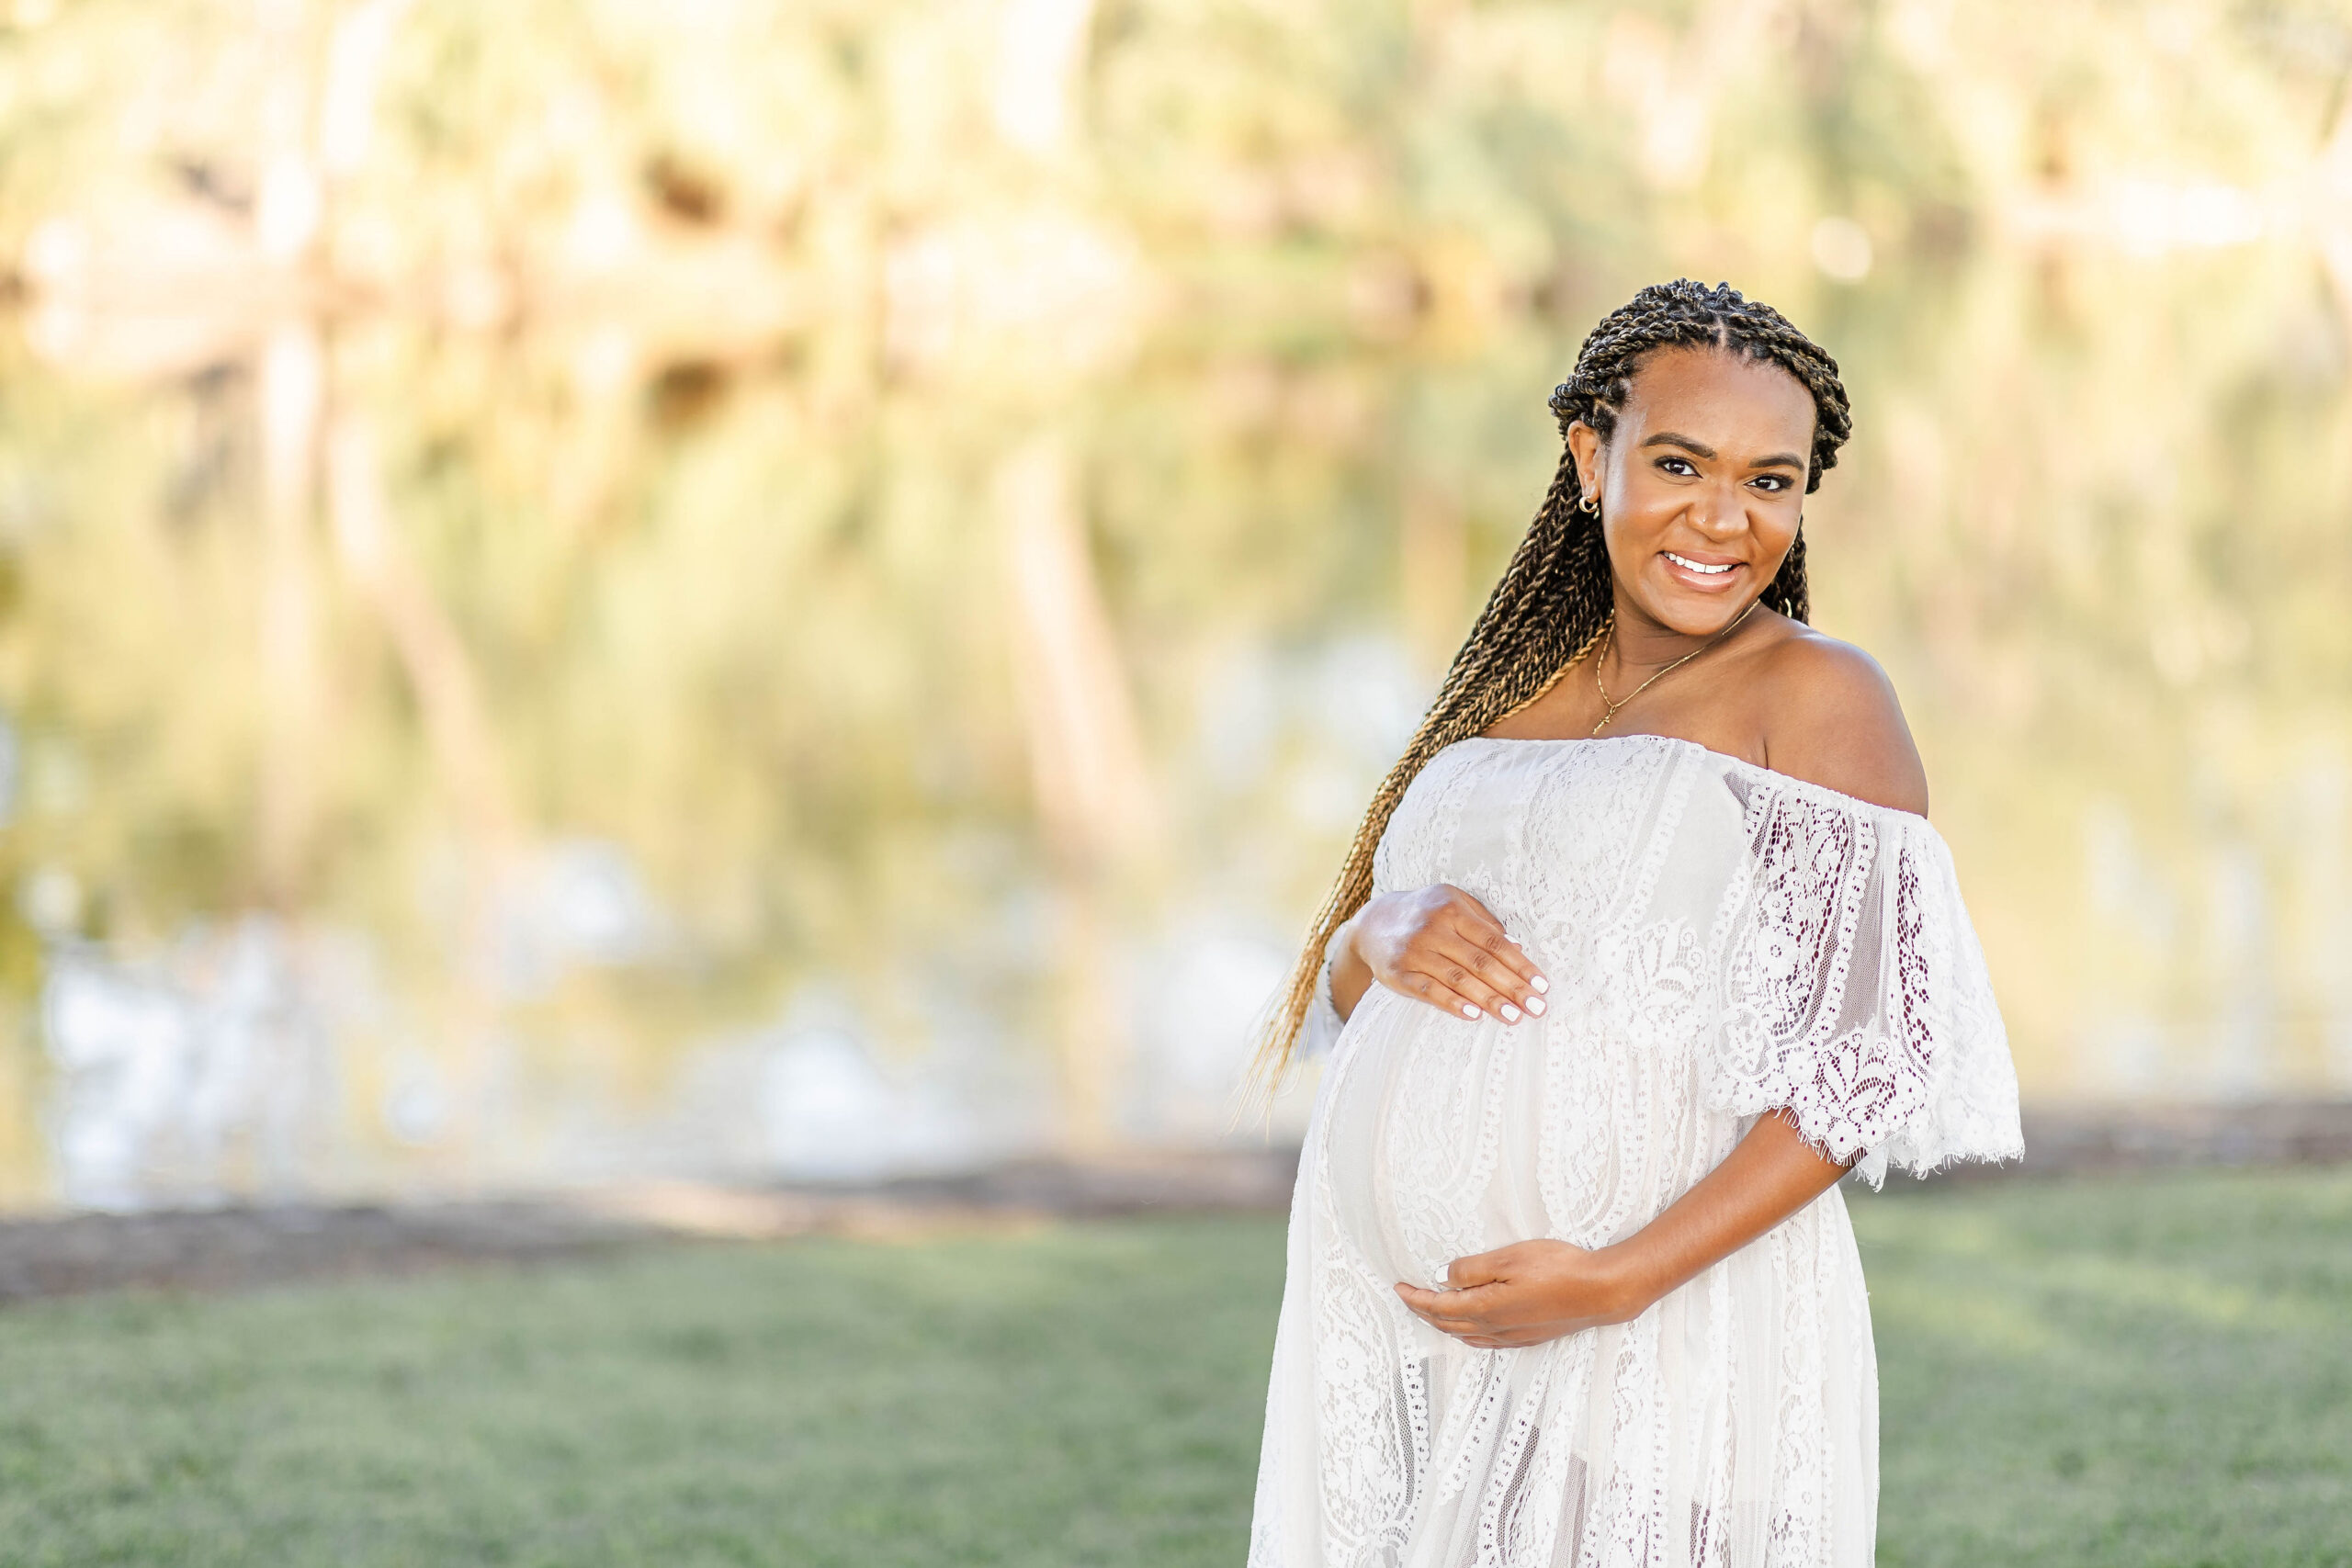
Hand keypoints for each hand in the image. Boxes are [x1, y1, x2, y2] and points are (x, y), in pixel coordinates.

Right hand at [1349, 884, 1548, 1023]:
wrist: (1372, 924)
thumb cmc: (1424, 913)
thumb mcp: (1452, 902)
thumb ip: (1484, 922)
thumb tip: (1518, 948)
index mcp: (1451, 908)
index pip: (1494, 941)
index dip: (1520, 964)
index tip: (1542, 985)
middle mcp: (1433, 928)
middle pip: (1480, 962)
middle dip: (1512, 987)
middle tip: (1536, 1008)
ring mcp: (1414, 952)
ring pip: (1458, 979)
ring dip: (1489, 1000)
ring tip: (1513, 1017)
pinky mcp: (1398, 974)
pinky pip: (1429, 991)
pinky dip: (1452, 1003)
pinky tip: (1474, 1015)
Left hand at [1393, 1240, 1653, 1348]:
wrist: (1600, 1293)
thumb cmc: (1558, 1270)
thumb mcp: (1509, 1258)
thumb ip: (1472, 1270)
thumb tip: (1443, 1278)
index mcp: (1485, 1309)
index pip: (1438, 1307)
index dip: (1415, 1298)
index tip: (1399, 1287)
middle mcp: (1494, 1329)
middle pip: (1447, 1325)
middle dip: (1423, 1312)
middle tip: (1408, 1296)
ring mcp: (1512, 1336)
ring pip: (1465, 1336)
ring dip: (1443, 1324)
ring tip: (1431, 1310)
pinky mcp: (1527, 1337)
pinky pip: (1485, 1341)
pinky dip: (1466, 1334)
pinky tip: (1469, 1328)